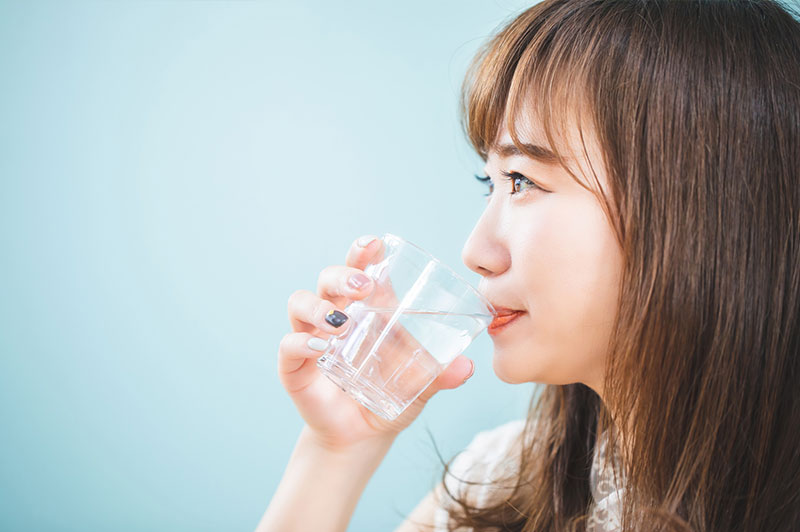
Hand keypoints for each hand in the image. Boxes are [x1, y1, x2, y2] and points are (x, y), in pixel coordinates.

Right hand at [278, 235, 474, 450]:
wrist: (363, 437)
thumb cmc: (390, 396)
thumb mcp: (420, 386)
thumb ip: (440, 375)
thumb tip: (467, 367)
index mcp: (366, 308)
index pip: (360, 269)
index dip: (363, 252)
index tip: (375, 243)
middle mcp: (335, 315)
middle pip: (328, 279)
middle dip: (343, 275)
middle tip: (362, 287)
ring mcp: (312, 337)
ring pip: (301, 303)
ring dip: (318, 306)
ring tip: (341, 322)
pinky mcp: (294, 367)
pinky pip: (289, 345)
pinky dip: (300, 342)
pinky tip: (317, 346)